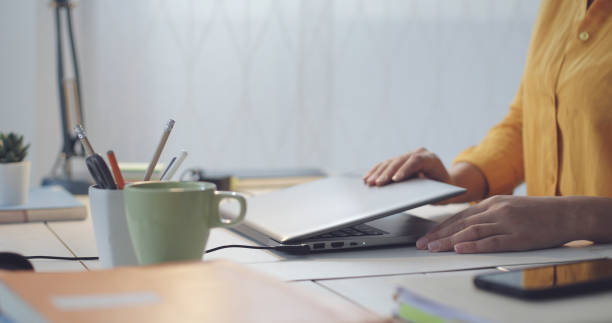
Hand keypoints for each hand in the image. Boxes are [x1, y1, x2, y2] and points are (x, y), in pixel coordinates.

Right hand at [363, 148, 450, 186]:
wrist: (446, 182)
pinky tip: (368, 176)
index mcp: (432, 159)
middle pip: (400, 160)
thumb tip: (409, 194)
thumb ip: (426, 191)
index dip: (404, 170)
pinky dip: (377, 170)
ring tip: (369, 182)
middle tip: (377, 183)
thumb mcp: (439, 192)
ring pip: (391, 161)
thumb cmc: (444, 190)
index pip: (416, 161)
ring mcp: (410, 154)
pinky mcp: (401, 159)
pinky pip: (387, 163)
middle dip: (387, 173)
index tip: (395, 180)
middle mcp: (420, 153)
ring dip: (378, 172)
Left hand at [416, 195, 577, 252]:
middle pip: (461, 224)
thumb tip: (467, 225)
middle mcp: (496, 210)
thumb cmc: (539, 212)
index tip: (427, 236)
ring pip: (471, 232)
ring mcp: (507, 223)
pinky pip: (492, 242)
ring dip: (449, 241)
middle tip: (422, 245)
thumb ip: (489, 214)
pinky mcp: (518, 237)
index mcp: (493, 202)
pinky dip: (473, 246)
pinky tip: (459, 249)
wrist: (567, 213)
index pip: (460, 216)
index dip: (441, 227)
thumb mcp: (509, 206)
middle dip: (439, 235)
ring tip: (433, 248)